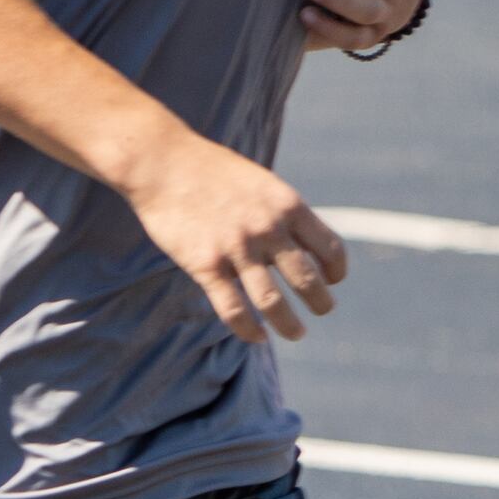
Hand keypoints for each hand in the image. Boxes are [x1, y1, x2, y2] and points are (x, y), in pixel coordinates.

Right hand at [124, 135, 350, 340]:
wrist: (162, 162)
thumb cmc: (212, 171)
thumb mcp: (262, 183)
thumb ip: (282, 213)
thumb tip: (302, 244)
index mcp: (288, 206)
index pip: (330, 248)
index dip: (336, 270)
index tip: (334, 280)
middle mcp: (268, 229)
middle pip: (307, 280)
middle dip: (320, 302)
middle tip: (322, 311)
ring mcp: (237, 248)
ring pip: (273, 302)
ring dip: (290, 325)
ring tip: (296, 333)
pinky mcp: (205, 265)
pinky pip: (234, 309)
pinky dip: (249, 329)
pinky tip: (257, 336)